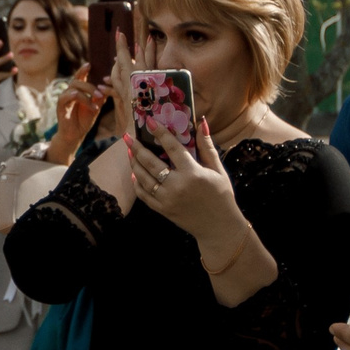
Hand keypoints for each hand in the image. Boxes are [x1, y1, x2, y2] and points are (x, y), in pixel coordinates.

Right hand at [46, 74, 107, 164]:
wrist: (75, 136)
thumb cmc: (84, 121)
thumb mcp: (95, 108)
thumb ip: (100, 98)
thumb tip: (108, 88)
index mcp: (77, 91)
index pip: (79, 77)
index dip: (83, 70)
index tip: (90, 64)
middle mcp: (69, 93)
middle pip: (77, 81)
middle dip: (90, 86)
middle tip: (100, 95)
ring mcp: (64, 99)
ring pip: (73, 88)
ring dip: (85, 94)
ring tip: (95, 103)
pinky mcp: (60, 107)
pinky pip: (64, 97)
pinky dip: (73, 96)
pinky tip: (79, 97)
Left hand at [127, 120, 245, 247]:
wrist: (219, 228)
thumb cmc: (221, 196)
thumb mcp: (218, 170)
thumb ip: (207, 146)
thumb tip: (201, 122)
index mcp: (192, 173)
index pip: (172, 148)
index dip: (160, 133)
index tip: (149, 121)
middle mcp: (177, 186)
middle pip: (150, 163)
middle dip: (137, 148)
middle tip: (127, 136)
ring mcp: (167, 199)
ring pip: (143, 178)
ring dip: (134, 164)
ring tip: (129, 152)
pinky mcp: (163, 210)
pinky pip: (144, 195)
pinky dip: (137, 184)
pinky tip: (134, 174)